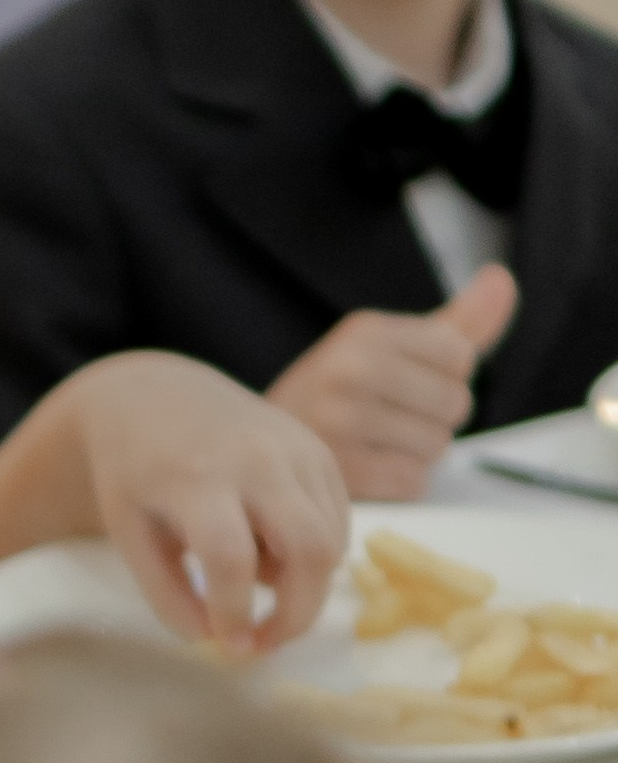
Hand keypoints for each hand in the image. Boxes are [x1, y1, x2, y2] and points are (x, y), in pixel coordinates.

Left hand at [69, 353, 349, 653]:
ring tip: (251, 580)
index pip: (231, 558)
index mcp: (196, 477)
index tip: (230, 645)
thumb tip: (213, 640)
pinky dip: (315, 554)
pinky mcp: (320, 450)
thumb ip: (165, 592)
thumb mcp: (129, 532)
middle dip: (298, 613)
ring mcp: (297, 448)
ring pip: (331, 541)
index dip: (235, 612)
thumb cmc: (135, 471)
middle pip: (310, 550)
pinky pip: (338, 521)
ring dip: (303, 584)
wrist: (155, 395)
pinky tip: (270, 547)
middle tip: (265, 641)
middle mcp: (257, 457)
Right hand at [267, 269, 519, 500]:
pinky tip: (368, 469)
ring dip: (417, 454)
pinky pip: (413, 481)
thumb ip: (457, 322)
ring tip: (375, 444)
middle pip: (455, 403)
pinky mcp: (341, 472)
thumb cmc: (337, 397)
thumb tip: (504, 279)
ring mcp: (341, 420)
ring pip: (437, 446)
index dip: (445, 376)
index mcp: (365, 331)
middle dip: (434, 419)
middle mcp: (351, 368)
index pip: (460, 355)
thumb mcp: (390, 348)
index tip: (404, 383)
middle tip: (387, 420)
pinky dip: (400, 483)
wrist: (258, 448)